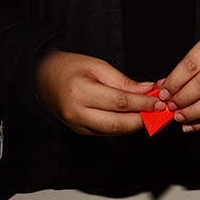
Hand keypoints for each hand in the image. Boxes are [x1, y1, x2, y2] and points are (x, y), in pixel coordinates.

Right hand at [35, 51, 164, 135]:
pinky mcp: (80, 131)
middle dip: (142, 119)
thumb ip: (123, 82)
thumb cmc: (68, 68)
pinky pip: (107, 133)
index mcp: (80, 92)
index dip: (142, 104)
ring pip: (114, 132)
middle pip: (119, 123)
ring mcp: (77, 125)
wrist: (41, 77)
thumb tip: (147, 91)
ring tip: (148, 115)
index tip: (158, 103)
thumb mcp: (98, 66)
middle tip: (157, 112)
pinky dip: (122, 127)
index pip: (120, 103)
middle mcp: (76, 112)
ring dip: (135, 125)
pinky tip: (132, 118)